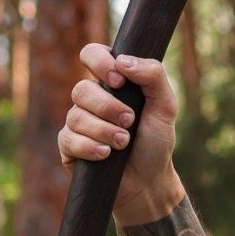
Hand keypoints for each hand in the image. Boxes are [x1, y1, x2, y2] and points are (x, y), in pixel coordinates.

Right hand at [58, 44, 184, 223]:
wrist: (148, 181)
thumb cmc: (156, 141)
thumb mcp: (165, 106)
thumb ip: (153, 75)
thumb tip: (123, 61)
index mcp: (111, 82)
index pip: (91, 54)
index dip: (99, 62)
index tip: (119, 80)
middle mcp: (91, 99)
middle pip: (81, 89)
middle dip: (108, 107)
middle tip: (130, 121)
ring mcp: (77, 122)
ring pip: (76, 116)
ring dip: (104, 130)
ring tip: (124, 143)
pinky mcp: (69, 146)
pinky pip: (68, 139)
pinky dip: (90, 147)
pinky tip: (106, 155)